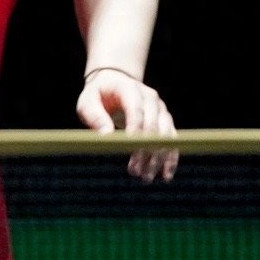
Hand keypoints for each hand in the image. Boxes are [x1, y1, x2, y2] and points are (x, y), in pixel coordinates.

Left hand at [78, 66, 177, 181]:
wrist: (114, 82)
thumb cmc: (97, 95)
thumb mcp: (87, 102)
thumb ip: (95, 117)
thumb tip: (106, 137)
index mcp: (130, 89)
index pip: (136, 111)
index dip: (135, 130)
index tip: (130, 151)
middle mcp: (150, 98)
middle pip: (153, 126)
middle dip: (145, 150)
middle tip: (134, 172)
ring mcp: (160, 109)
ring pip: (165, 135)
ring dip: (158, 157)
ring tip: (146, 177)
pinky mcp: (165, 120)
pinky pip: (172, 139)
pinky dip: (170, 156)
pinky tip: (165, 175)